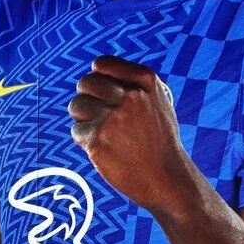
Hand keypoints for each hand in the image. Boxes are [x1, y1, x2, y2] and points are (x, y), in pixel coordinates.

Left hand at [68, 56, 199, 215]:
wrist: (167, 179)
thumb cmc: (159, 141)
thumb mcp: (156, 102)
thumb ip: (130, 84)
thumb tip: (96, 72)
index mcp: (145, 81)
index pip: (101, 64)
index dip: (97, 78)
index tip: (103, 94)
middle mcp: (130, 95)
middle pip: (84, 83)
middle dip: (87, 98)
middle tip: (101, 117)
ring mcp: (113, 116)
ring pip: (76, 106)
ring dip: (83, 120)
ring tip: (104, 134)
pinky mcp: (98, 138)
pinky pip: (77, 131)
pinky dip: (85, 141)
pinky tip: (105, 150)